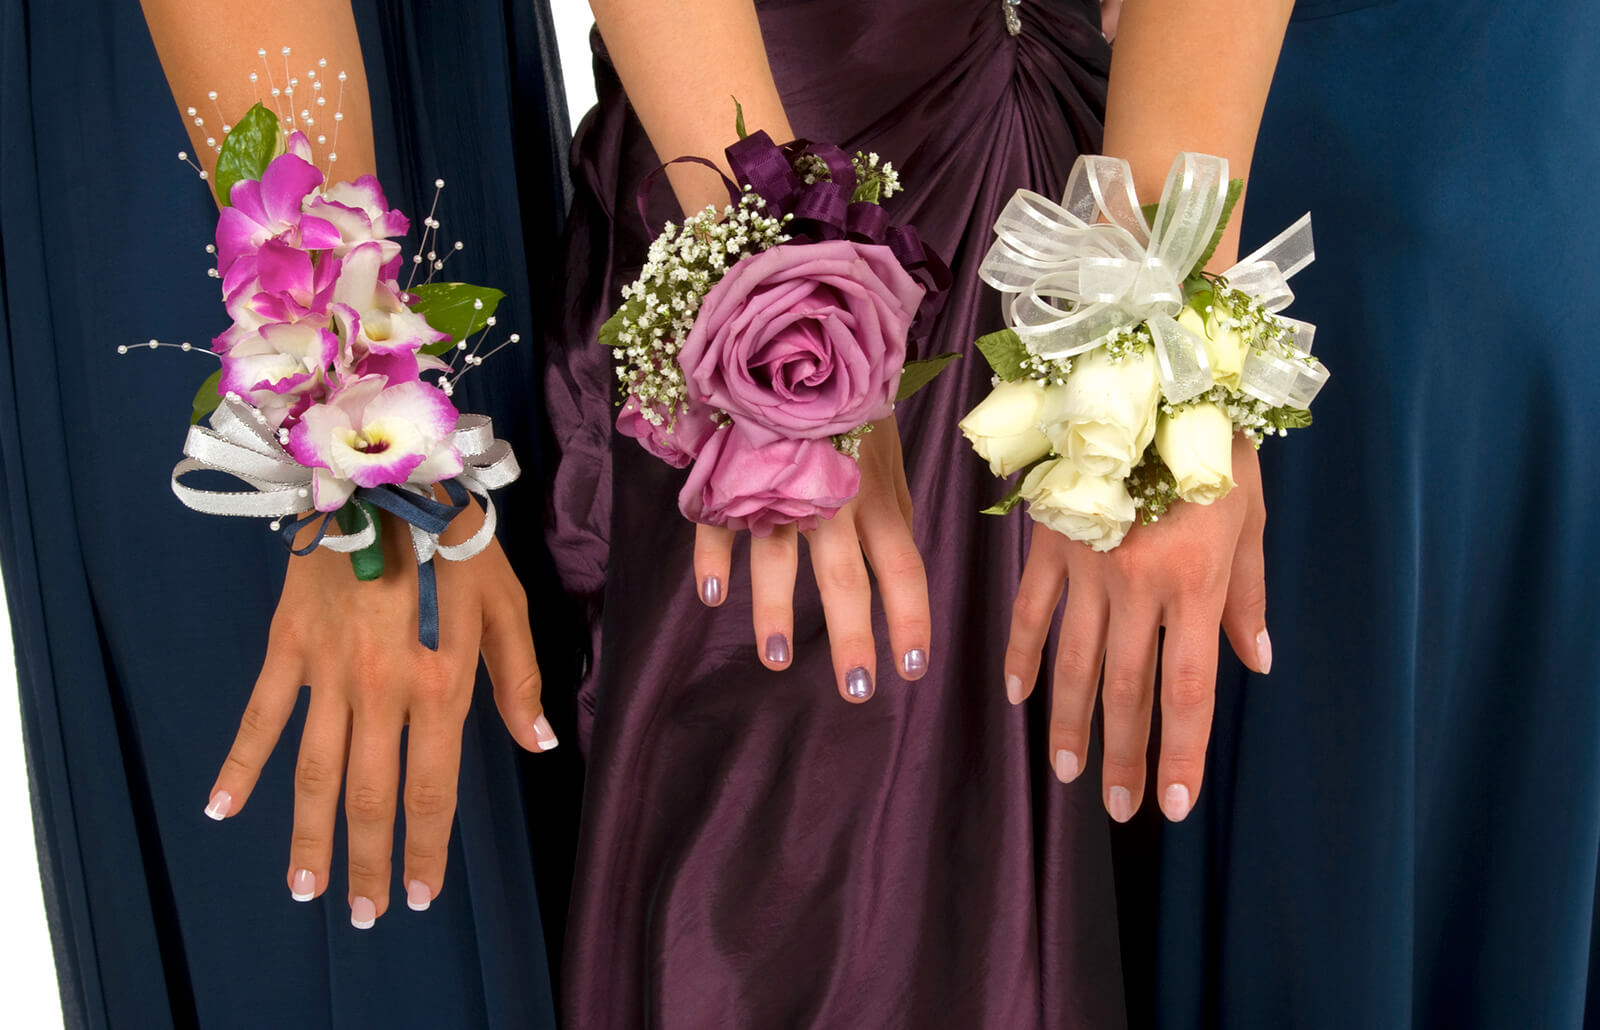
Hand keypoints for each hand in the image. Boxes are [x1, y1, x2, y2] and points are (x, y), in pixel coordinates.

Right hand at [202, 502, 553, 927]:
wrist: (387, 471)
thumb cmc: (460, 540)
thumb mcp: (508, 605)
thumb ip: (520, 680)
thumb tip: (538, 745)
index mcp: (442, 683)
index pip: (431, 787)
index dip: (425, 846)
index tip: (418, 894)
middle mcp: (383, 689)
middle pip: (370, 795)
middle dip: (366, 861)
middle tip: (360, 914)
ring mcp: (329, 670)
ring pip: (314, 772)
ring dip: (308, 835)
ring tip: (305, 889)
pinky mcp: (288, 644)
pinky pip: (260, 715)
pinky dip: (238, 764)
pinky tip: (220, 810)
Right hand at [691, 418, 931, 700]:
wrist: (796, 323)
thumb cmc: (846, 391)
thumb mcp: (883, 445)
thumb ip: (887, 501)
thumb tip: (901, 558)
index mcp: (877, 489)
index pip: (903, 565)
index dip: (910, 618)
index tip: (912, 669)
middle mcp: (834, 490)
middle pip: (847, 575)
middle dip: (851, 636)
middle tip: (856, 691)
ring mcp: (781, 477)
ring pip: (779, 553)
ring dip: (775, 610)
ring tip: (777, 660)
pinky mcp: (734, 462)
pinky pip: (720, 515)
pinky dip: (714, 555)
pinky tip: (711, 594)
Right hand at [1004, 435, 1270, 821]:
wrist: (1152, 369)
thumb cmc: (1214, 441)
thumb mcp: (1250, 516)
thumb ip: (1248, 594)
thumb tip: (1255, 663)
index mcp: (1194, 582)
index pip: (1187, 689)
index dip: (1181, 753)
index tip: (1174, 804)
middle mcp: (1137, 584)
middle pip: (1125, 690)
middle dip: (1122, 757)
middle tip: (1116, 808)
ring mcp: (1086, 563)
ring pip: (1074, 662)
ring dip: (1070, 724)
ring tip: (1065, 773)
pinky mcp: (1049, 540)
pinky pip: (1031, 610)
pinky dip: (1025, 655)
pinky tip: (1020, 697)